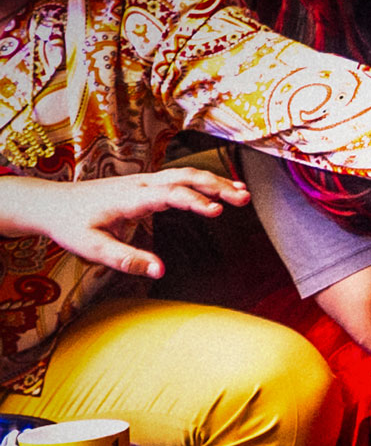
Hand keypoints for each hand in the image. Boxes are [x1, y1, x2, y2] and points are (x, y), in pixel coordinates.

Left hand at [19, 167, 248, 278]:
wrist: (51, 202)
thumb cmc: (70, 225)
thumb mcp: (91, 248)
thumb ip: (126, 259)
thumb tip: (159, 271)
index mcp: (129, 197)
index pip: (169, 194)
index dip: (195, 201)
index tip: (218, 212)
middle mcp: (139, 183)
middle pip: (184, 176)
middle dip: (216, 185)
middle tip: (244, 199)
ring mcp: (143, 180)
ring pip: (185, 174)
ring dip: (215, 182)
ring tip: (243, 193)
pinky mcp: (145, 184)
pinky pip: (179, 178)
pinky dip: (204, 182)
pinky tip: (220, 190)